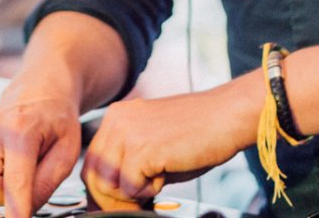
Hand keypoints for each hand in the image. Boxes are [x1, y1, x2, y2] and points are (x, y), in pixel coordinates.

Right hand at [0, 92, 83, 217]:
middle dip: (1, 195)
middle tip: (20, 182)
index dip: (14, 208)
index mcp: (21, 128)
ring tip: (4, 174)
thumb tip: (21, 212)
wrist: (40, 91)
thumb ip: (45, 185)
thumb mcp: (67, 153)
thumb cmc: (56, 120)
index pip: (14, 180)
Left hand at [80, 83, 258, 209]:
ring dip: (133, 192)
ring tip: (158, 177)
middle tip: (140, 198)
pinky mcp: (142, 149)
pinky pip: (130, 188)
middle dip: (113, 198)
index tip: (120, 201)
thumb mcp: (152, 143)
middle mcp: (116, 121)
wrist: (226, 116)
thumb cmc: (198, 132)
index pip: (92, 163)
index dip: (103, 190)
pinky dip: (149, 191)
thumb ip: (127, 162)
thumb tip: (111, 195)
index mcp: (117, 117)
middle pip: (94, 176)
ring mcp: (127, 133)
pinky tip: (166, 172)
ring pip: (109, 185)